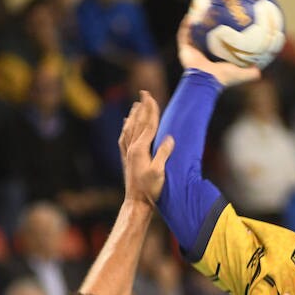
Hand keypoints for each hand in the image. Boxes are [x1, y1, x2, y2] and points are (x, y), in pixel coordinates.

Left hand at [119, 91, 173, 205]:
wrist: (136, 202)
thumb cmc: (150, 190)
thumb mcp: (159, 173)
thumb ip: (163, 154)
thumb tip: (170, 138)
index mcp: (140, 149)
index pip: (148, 124)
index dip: (151, 109)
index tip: (151, 96)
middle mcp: (132, 148)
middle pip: (138, 122)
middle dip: (142, 107)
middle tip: (144, 93)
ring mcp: (128, 153)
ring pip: (129, 128)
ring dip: (134, 115)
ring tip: (136, 105)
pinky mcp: (126, 158)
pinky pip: (124, 138)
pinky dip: (126, 128)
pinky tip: (126, 124)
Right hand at [177, 17, 261, 87]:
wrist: (205, 82)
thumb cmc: (222, 78)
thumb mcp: (240, 74)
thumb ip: (250, 73)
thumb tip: (261, 71)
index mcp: (212, 61)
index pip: (215, 49)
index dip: (218, 39)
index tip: (223, 28)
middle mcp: (201, 56)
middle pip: (202, 40)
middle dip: (205, 29)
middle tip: (210, 16)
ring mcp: (192, 53)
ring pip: (191, 36)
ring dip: (193, 25)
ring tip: (197, 11)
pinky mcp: (184, 51)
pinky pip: (183, 36)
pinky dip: (185, 27)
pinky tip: (189, 16)